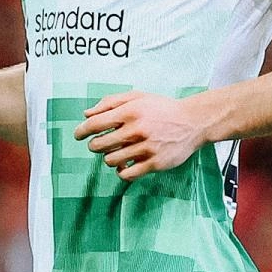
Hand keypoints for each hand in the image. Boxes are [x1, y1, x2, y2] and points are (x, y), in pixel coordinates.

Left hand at [73, 91, 208, 180]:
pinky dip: (121, 171)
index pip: (96, 123)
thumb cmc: (162, 108)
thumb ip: (111, 102)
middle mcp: (137, 129)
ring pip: (111, 160)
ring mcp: (146, 148)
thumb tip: (86, 114)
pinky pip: (127, 174)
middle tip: (99, 144)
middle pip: (99, 144)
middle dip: (94, 145)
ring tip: (115, 152)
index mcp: (131, 111)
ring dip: (108, 157)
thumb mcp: (138, 97)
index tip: (78, 135)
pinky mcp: (155, 163)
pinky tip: (124, 165)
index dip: (82, 130)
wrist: (193, 122)